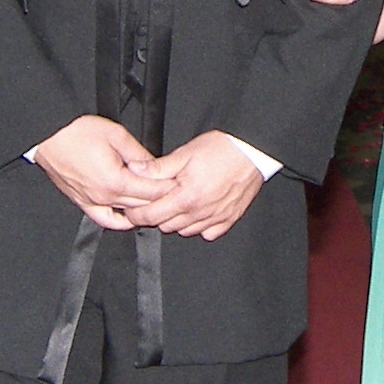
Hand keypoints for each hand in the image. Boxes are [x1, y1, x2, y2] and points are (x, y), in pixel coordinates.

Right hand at [31, 115, 171, 230]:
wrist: (47, 136)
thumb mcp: (115, 134)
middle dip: (161, 199)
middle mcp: (104, 197)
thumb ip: (138, 154)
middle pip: (142, 205)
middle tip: (176, 193)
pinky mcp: (82, 202)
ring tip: (157, 202)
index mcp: (115, 181)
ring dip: (144, 210)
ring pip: (127, 214)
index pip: (152, 191)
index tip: (181, 184)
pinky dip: (120, 221)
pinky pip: (105, 219)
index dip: (169, 188)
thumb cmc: (75, 132)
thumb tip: (154, 166)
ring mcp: (92, 202)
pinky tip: (129, 218)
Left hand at [125, 131, 272, 240]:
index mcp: (186, 197)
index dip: (136, 215)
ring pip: (185, 232)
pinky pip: (208, 234)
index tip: (131, 211)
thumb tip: (134, 169)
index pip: (152, 216)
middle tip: (154, 203)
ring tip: (175, 204)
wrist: (252, 151)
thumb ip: (158, 168)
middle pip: (166, 226)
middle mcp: (200, 212)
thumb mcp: (184, 154)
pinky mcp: (229, 219)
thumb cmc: (222, 149)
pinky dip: (199, 227)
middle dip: (156, 216)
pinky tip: (196, 212)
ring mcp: (216, 218)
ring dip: (176, 221)